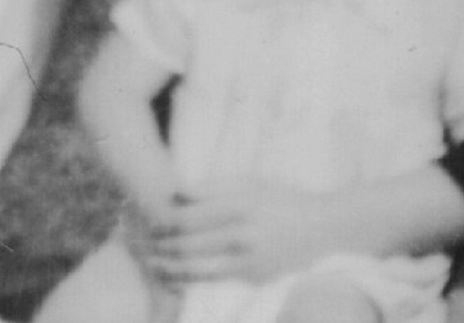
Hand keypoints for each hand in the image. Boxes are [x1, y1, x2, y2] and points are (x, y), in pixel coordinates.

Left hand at [146, 181, 342, 286]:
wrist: (324, 228)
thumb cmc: (283, 199)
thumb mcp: (251, 183)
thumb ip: (213, 187)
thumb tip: (176, 191)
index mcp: (239, 203)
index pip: (188, 216)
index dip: (161, 221)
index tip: (146, 219)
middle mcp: (242, 233)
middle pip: (187, 244)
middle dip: (158, 246)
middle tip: (138, 244)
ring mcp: (248, 259)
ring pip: (196, 269)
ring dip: (168, 268)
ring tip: (151, 265)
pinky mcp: (253, 277)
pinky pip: (213, 280)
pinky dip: (189, 280)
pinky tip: (175, 277)